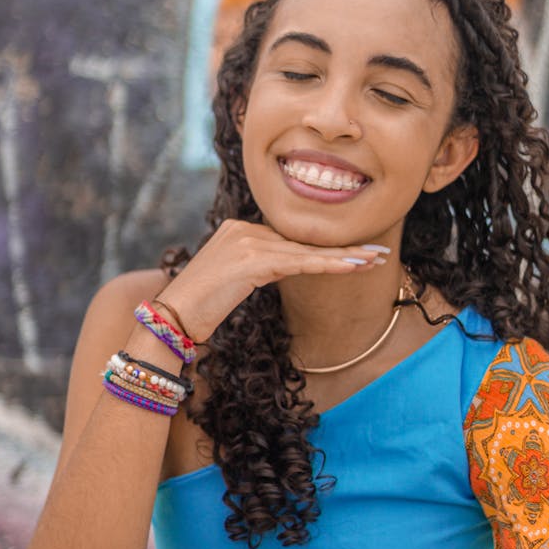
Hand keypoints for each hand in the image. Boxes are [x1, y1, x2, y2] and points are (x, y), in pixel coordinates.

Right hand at [152, 219, 387, 341]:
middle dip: (343, 247)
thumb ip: (259, 267)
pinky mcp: (251, 260)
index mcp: (238, 229)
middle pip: (303, 240)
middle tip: (378, 252)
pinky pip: (300, 263)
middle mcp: (244, 228)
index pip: (291, 238)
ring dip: (346, 256)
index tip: (356, 251)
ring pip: (307, 250)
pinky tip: (354, 267)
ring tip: (377, 260)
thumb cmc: (199, 309)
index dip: (325, 246)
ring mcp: (247, 241)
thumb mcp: (232, 281)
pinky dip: (329, 265)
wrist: (170, 320)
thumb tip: (287, 268)